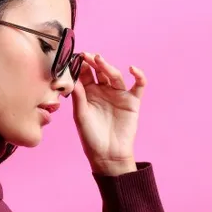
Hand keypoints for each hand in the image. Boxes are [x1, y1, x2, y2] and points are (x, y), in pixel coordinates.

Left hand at [71, 52, 145, 170]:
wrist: (108, 155)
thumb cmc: (91, 138)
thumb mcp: (81, 116)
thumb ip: (78, 97)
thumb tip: (72, 78)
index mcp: (89, 93)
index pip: (85, 74)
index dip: (80, 65)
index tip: (75, 58)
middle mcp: (103, 91)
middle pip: (100, 71)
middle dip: (94, 63)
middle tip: (87, 56)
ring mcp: (118, 95)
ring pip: (115, 76)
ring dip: (108, 67)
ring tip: (99, 60)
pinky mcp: (132, 101)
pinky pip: (139, 85)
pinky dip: (139, 76)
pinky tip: (132, 69)